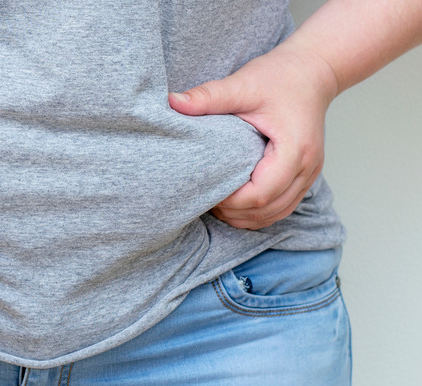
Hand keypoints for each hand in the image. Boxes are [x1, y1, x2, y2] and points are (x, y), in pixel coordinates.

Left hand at [168, 44, 337, 229]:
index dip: (230, 201)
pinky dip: (258, 212)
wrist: (313, 71)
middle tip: (204, 199)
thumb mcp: (242, 84)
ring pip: (276, 214)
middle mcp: (307, 167)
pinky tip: (235, 202)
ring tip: (216, 203)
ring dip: (245, 216)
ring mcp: (310, 174)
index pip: (260, 194)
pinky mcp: (305, 176)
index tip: (206, 189)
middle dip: (233, 212)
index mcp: (294, 150)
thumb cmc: (280, 77)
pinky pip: (282, 207)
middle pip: (268, 210)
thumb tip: (172, 102)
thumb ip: (209, 96)